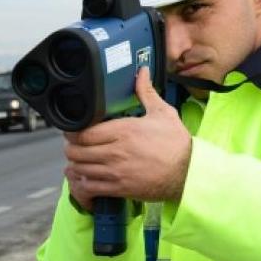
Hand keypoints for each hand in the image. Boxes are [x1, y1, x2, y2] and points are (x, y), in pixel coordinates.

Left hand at [64, 66, 191, 210]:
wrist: (188, 172)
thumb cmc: (177, 144)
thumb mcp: (163, 113)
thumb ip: (146, 92)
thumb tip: (142, 72)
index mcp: (123, 130)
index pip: (83, 131)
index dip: (72, 131)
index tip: (73, 130)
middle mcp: (116, 151)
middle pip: (76, 151)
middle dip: (72, 147)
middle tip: (75, 145)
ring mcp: (116, 171)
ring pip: (80, 169)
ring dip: (76, 164)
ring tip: (79, 161)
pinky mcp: (119, 188)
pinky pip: (90, 187)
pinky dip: (83, 182)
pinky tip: (86, 177)